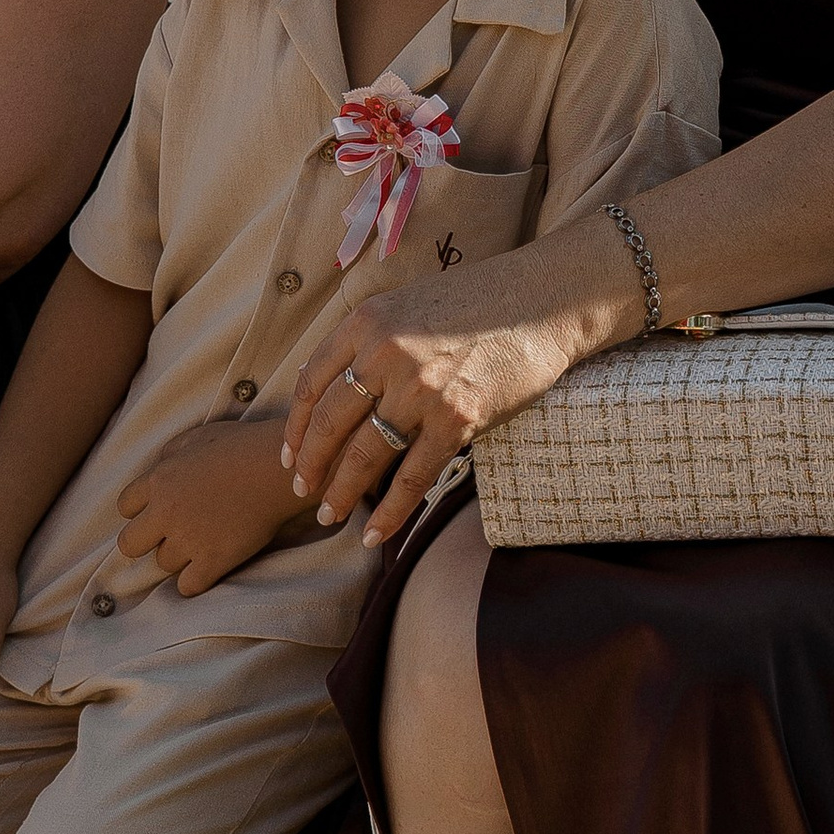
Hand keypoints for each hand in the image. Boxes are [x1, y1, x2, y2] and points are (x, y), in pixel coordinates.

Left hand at [115, 417, 299, 595]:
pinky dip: (197, 580)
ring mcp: (189, 539)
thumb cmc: (244, 447)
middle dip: (146, 541)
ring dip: (179, 557)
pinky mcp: (214, 560)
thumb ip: (171, 454)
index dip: (141, 510)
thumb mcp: (200, 437)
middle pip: (129, 544)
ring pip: (163, 564)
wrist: (279, 470)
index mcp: (160, 480)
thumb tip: (160, 467)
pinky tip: (209, 566)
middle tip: (169, 536)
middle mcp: (166, 512)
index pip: (124, 507)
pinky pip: (188, 586)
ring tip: (203, 543)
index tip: (160, 510)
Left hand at [285, 250, 625, 544]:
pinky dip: (390, 510)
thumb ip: (371, 341)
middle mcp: (387, 354)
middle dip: (310, 465)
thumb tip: (332, 384)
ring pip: (365, 453)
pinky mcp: (458, 418)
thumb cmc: (480, 303)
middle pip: (329, 423)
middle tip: (303, 491)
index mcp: (367, 322)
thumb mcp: (409, 305)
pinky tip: (375, 532)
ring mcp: (422, 389)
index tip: (289, 455)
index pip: (312, 384)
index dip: (295, 427)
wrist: (544, 301)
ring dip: (342, 491)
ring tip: (330, 515)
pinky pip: (413, 475)